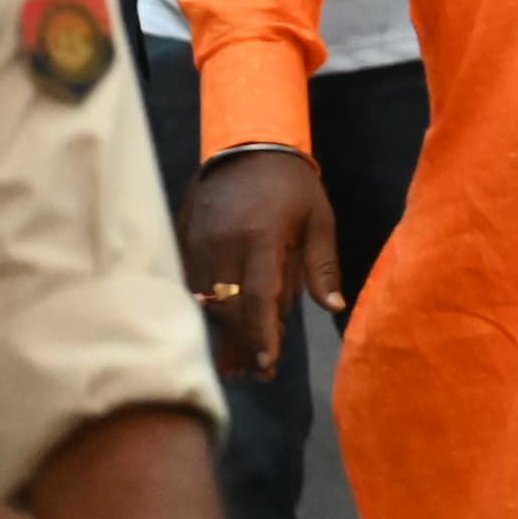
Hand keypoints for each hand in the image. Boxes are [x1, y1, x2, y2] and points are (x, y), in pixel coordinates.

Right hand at [176, 145, 341, 378]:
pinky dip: (203, 309)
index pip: (259, 297)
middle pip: (229, 307)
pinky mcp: (184, 239)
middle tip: (257, 374)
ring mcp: (199, 242)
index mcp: (262, 237)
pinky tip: (212, 330)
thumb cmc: (292, 184)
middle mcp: (224, 243)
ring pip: (207, 300)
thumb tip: (334, 307)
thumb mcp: (318, 218)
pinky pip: (191, 283)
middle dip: (243, 343)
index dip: (262, 335)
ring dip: (220, 333)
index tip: (267, 366)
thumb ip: (321, 265)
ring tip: (234, 365)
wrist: (248, 144)